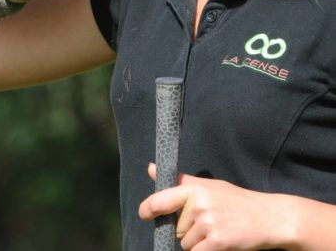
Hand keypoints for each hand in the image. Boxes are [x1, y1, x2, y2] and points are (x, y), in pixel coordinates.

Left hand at [139, 163, 285, 249]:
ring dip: (197, 244)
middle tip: (209, 223)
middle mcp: (199, 204)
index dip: (148, 209)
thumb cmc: (236, 200)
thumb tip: (150, 168)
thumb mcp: (209, 186)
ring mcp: (208, 223)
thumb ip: (180, 182)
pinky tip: (217, 245)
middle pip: (175, 228)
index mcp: (195, 188)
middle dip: (187, 231)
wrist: (268, 216)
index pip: (161, 198)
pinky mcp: (218, 241)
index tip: (144, 214)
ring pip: (185, 244)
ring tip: (216, 233)